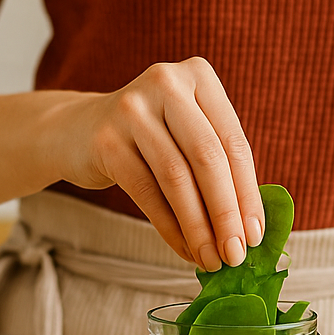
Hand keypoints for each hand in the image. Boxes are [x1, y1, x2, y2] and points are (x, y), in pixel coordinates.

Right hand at [63, 57, 263, 269]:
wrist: (77, 131)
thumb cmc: (149, 139)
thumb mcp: (187, 134)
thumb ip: (220, 166)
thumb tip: (251, 228)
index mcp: (199, 75)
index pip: (233, 141)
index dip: (248, 193)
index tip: (257, 235)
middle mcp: (166, 82)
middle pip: (207, 157)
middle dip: (226, 213)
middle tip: (236, 254)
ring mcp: (132, 109)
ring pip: (177, 178)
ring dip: (198, 227)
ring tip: (211, 259)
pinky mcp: (106, 140)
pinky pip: (146, 193)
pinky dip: (169, 228)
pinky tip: (183, 249)